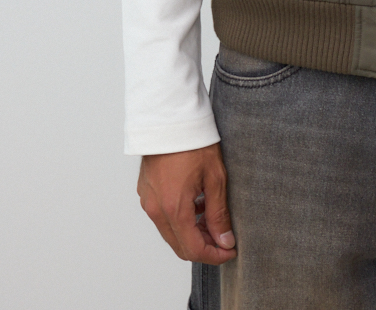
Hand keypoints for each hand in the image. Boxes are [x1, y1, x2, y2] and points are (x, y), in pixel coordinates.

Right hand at [137, 143, 236, 264]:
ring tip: (212, 217)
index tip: (230, 250)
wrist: (171, 119)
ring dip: (191, 233)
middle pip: (180, 246)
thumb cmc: (194, 143)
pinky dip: (180, 220)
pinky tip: (196, 204)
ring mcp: (148, 202)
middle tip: (224, 238)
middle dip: (204, 247)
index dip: (214, 256)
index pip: (193, 249)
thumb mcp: (215, 178)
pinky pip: (163, 218)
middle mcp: (156, 210)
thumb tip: (225, 241)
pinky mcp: (145, 193)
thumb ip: (218, 214)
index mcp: (174, 208)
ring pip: (171, 233)